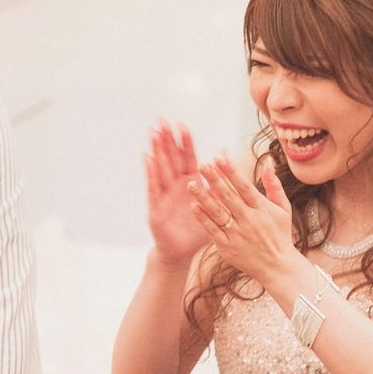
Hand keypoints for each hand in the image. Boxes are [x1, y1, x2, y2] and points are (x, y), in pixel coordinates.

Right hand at [144, 121, 208, 264]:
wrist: (182, 252)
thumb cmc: (198, 229)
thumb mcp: (213, 203)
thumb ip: (218, 179)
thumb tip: (225, 154)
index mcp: (190, 183)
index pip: (187, 158)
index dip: (184, 142)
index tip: (182, 125)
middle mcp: (176, 186)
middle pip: (170, 159)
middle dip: (166, 140)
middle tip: (161, 121)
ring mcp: (164, 195)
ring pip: (160, 168)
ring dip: (157, 151)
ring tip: (153, 133)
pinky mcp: (156, 207)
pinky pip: (153, 187)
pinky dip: (151, 173)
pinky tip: (147, 158)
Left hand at [188, 156, 301, 287]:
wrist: (277, 267)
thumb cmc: (280, 235)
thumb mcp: (284, 209)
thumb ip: (275, 186)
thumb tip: (269, 163)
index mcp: (262, 209)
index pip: (244, 186)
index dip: (231, 171)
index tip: (219, 158)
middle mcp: (249, 220)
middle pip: (229, 197)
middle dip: (214, 179)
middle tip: (202, 165)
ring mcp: (237, 234)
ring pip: (218, 213)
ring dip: (203, 198)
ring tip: (191, 184)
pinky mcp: (227, 247)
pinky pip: (213, 231)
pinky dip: (203, 219)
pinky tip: (194, 206)